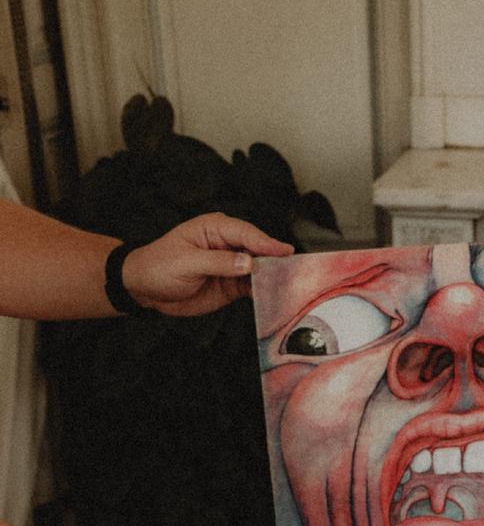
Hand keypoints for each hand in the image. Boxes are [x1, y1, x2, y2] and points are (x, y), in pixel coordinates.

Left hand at [121, 213, 292, 315]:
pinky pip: (253, 287)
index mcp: (215, 228)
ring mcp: (231, 265)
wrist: (146, 289)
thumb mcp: (186, 262)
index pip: (246, 233)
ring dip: (273, 278)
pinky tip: (275, 297)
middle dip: (276, 259)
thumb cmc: (159, 266)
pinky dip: (264, 292)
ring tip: (291, 286)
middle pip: (259, 249)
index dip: (266, 243)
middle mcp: (227, 244)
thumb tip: (248, 263)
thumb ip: (218, 262)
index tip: (284, 252)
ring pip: (260, 269)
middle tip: (295, 270)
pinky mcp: (232, 285)